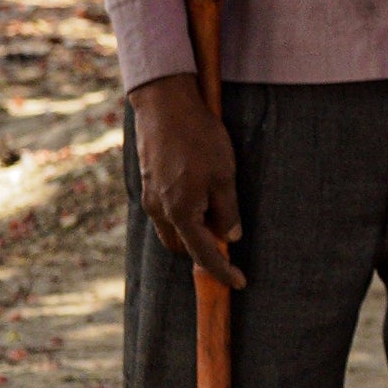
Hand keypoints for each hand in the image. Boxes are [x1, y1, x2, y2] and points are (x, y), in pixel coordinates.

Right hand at [129, 74, 243, 290]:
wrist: (164, 105)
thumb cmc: (199, 138)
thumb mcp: (224, 175)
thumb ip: (228, 210)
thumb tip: (231, 237)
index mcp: (181, 212)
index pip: (204, 253)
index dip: (222, 270)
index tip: (240, 282)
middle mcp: (159, 210)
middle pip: (182, 247)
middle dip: (204, 252)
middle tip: (230, 243)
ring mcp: (150, 197)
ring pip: (171, 231)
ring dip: (193, 234)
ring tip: (217, 218)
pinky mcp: (147, 183)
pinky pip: (164, 213)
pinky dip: (183, 217)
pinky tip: (199, 200)